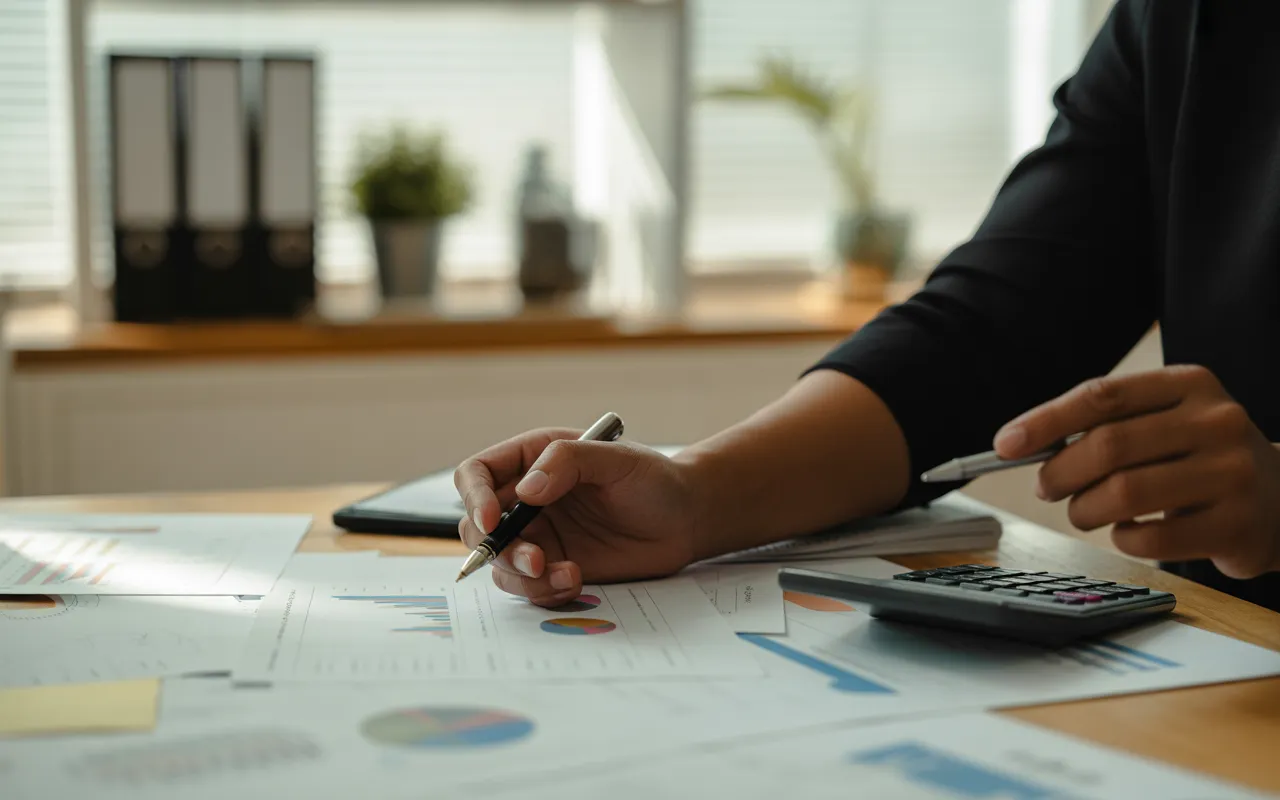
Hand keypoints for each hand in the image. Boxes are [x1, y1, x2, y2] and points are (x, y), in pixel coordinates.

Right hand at [454, 429, 700, 605]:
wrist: (685, 520)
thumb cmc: (654, 479)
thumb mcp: (617, 459)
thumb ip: (569, 461)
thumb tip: (526, 490)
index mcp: (534, 459)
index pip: (477, 473)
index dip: (474, 497)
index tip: (493, 520)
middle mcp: (527, 498)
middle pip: (478, 525)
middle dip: (497, 548)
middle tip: (536, 560)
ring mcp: (539, 536)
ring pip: (500, 563)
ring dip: (522, 576)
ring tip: (567, 574)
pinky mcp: (554, 567)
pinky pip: (528, 586)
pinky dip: (544, 591)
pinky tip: (576, 581)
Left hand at [994, 365, 1279, 578]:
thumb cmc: (1200, 458)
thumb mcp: (1167, 422)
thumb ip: (1107, 425)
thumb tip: (1025, 445)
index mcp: (1191, 385)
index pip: (1102, 396)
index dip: (1046, 421)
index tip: (1004, 444)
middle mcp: (1216, 422)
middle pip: (1108, 446)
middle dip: (1060, 472)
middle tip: (1047, 488)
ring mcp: (1233, 473)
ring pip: (1124, 494)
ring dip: (1085, 509)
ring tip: (1084, 511)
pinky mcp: (1238, 525)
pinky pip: (1149, 538)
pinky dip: (1122, 539)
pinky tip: (1127, 531)